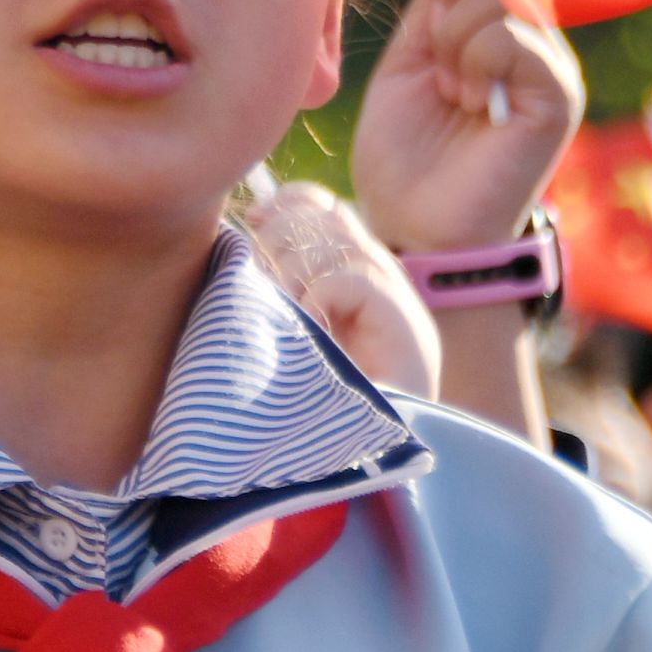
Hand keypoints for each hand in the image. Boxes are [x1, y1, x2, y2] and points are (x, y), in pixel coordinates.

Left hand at [241, 179, 442, 399]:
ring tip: (287, 314)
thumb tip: (250, 223)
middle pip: (323, 215)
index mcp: (351, 266)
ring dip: (292, 273)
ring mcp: (393, 293)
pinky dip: (317, 300)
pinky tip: (312, 330)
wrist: (367, 448)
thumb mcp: (291, 325)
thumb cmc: (320, 394)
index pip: (320, 205)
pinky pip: (346, 278)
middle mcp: (376, 271)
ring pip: (332, 241)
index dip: (285, 204)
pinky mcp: (400, 317)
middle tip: (265, 283)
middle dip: (279, 239)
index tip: (253, 223)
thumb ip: (279, 280)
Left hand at [348, 0, 584, 256]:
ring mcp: (552, 64)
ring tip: (453, 91)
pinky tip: (469, 100)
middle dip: (446, 0)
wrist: (414, 230)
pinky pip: (511, 34)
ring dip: (453, 38)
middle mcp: (537, 40)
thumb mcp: (411, 58)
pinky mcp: (557, 91)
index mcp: (504, 29)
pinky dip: (474, 60)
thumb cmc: (407, 156)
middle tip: (440, 64)